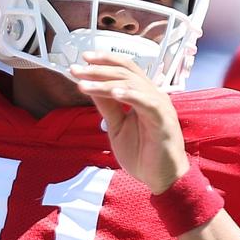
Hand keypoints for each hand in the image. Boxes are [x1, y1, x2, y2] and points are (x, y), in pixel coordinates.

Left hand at [70, 51, 188, 193]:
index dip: (104, 61)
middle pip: (125, 72)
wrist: (162, 179)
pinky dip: (130, 95)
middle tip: (77, 69)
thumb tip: (91, 86)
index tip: (82, 60)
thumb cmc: (143, 153)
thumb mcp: (117, 126)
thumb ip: (107, 106)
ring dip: (105, 82)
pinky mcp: (163, 120)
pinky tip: (113, 92)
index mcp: (143, 95)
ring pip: (131, 84)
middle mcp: (153, 95)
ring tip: (84, 82)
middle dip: (98, 69)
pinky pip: (146, 103)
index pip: (124, 69)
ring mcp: (159, 106)